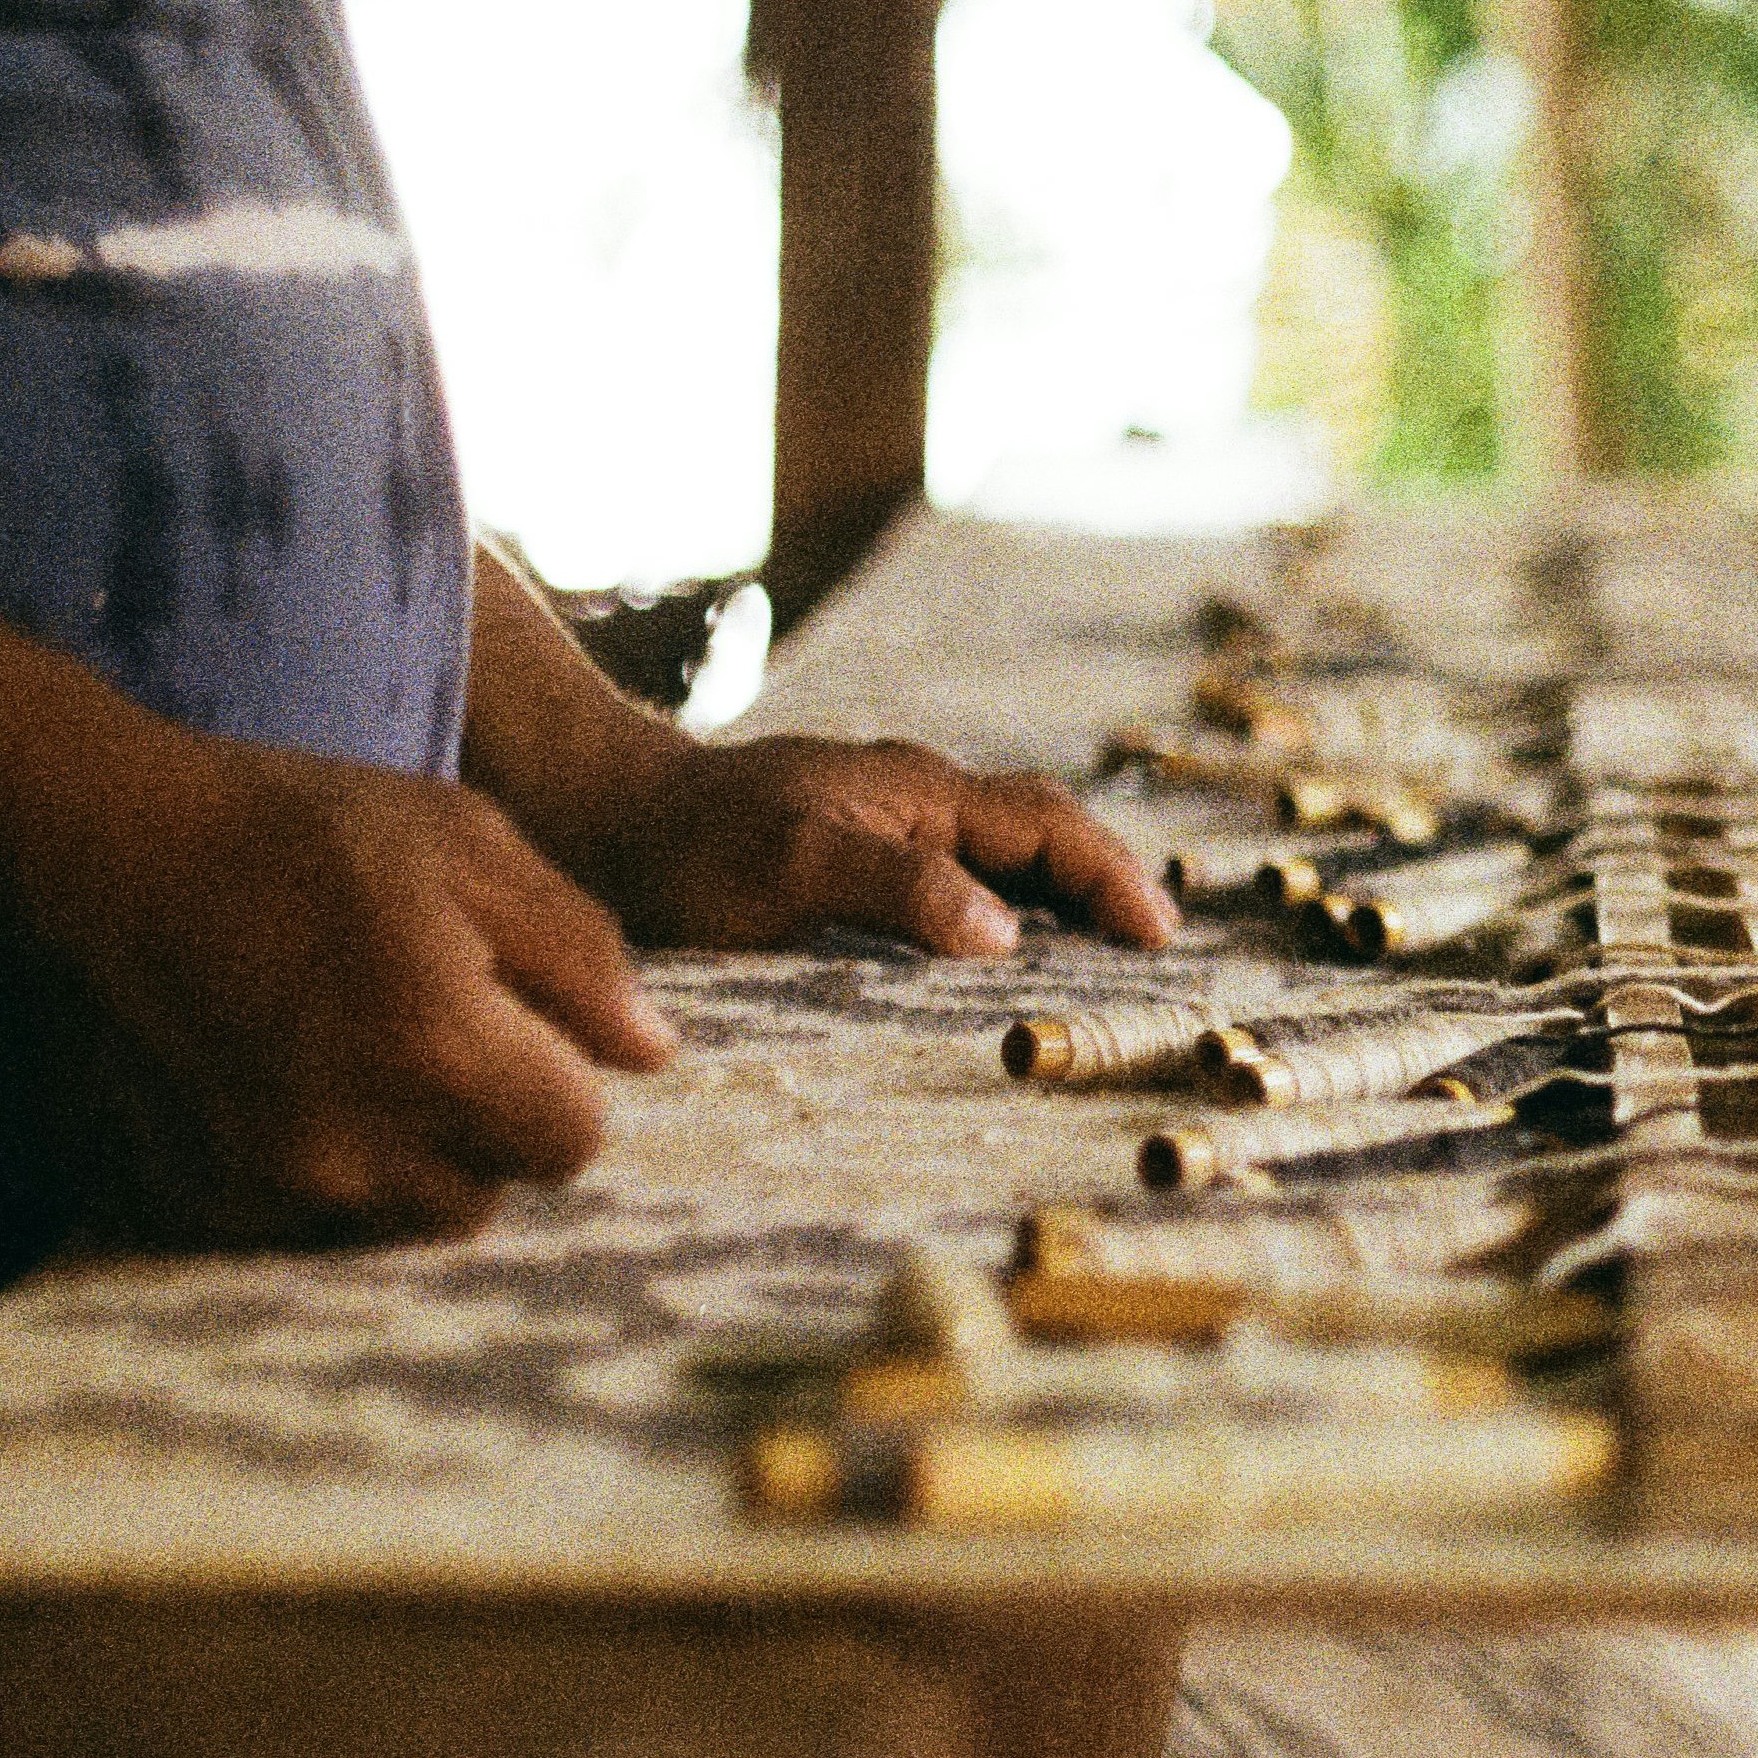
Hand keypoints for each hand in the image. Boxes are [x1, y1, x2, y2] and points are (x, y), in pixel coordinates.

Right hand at [0, 731, 677, 1245]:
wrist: (80, 848)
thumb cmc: (285, 826)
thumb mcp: (463, 840)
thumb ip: (578, 951)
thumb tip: (652, 1055)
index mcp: (437, 1050)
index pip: (573, 1143)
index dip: (556, 1082)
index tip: (509, 1026)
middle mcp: (351, 1145)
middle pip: (486, 1194)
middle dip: (480, 1129)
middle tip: (421, 1033)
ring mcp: (259, 1186)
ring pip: (389, 1219)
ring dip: (394, 1159)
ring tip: (343, 1053)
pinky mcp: (186, 1203)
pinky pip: (292, 1223)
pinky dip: (301, 1172)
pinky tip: (268, 1080)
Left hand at [561, 732, 1182, 955]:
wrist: (598, 818)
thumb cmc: (689, 847)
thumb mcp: (791, 866)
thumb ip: (901, 887)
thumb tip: (1007, 932)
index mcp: (918, 791)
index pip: (1049, 826)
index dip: (1113, 879)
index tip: (1159, 940)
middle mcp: (914, 801)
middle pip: (1043, 835)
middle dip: (1108, 886)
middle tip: (1158, 955)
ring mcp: (884, 827)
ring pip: (1005, 857)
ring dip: (1062, 902)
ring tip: (1102, 966)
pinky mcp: (852, 860)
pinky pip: (958, 881)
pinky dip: (1005, 915)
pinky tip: (1000, 964)